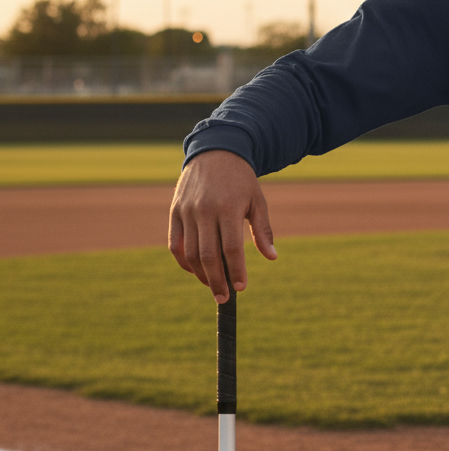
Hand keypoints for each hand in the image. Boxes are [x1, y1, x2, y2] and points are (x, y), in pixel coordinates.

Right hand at [168, 150, 276, 302]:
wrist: (216, 153)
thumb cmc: (241, 180)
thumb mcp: (257, 201)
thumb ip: (263, 230)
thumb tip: (271, 257)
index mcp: (229, 207)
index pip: (231, 248)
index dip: (236, 270)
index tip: (242, 287)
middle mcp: (205, 210)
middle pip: (207, 255)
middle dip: (217, 280)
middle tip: (225, 297)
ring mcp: (186, 211)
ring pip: (189, 253)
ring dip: (200, 275)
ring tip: (213, 286)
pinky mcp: (174, 212)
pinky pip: (175, 244)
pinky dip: (184, 262)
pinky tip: (196, 271)